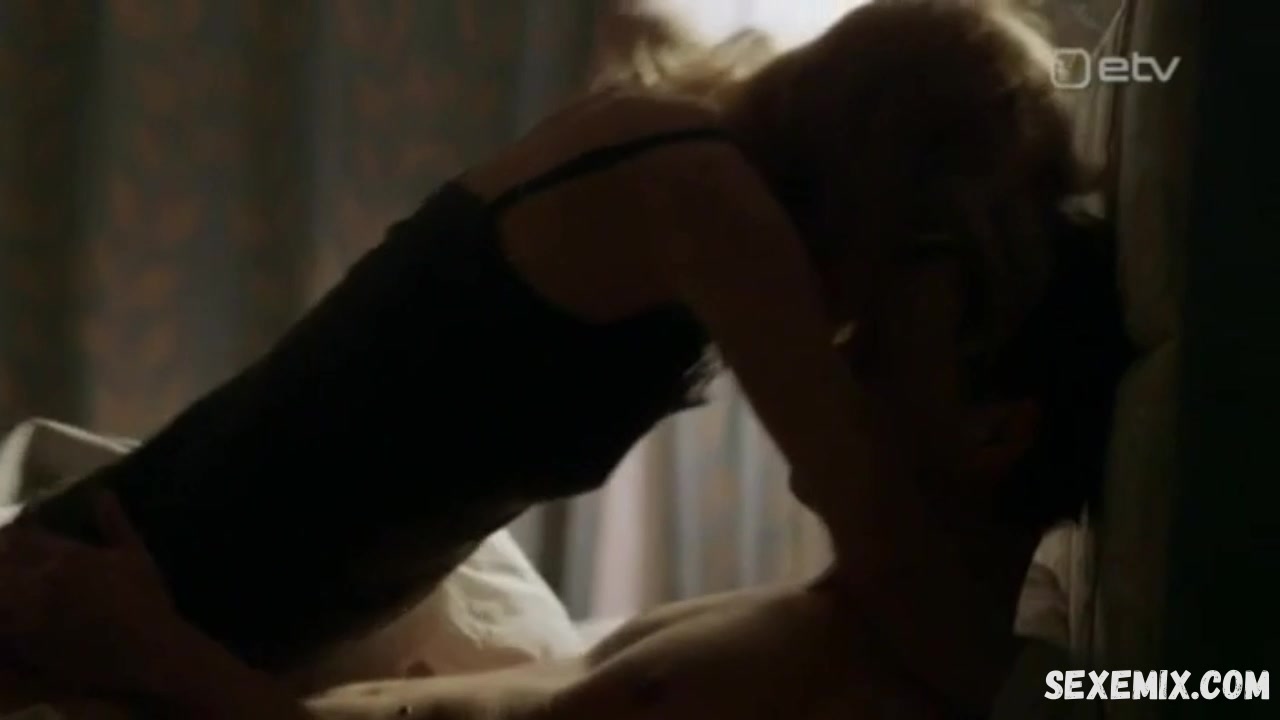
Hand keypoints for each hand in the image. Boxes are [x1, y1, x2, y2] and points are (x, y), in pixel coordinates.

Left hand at [0, 492, 183, 694]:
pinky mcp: (26, 645)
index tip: (20, 531)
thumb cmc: (146, 600)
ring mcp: (30, 615)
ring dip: (4, 587)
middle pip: (2, 562)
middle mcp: (41, 581)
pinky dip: (5, 621)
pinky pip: (2, 629)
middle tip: (12, 558)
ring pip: (0, 595)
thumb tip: (104, 494)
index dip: (16, 532)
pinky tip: (12, 618)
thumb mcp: (136, 556)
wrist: (146, 651)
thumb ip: (115, 524)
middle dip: (3, 557)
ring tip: (13, 590)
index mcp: (66, 557)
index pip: (22, 536)